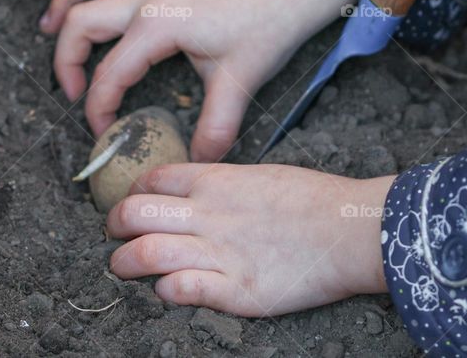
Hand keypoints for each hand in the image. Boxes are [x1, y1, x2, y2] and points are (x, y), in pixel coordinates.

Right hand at [40, 0, 352, 160]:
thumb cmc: (269, 27)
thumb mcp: (239, 83)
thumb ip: (215, 128)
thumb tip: (199, 161)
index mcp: (157, 26)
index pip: (111, 74)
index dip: (99, 108)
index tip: (103, 130)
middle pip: (82, 19)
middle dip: (65, 57)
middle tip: (69, 88)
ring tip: (50, 21)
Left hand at [106, 163, 392, 315]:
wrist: (352, 229)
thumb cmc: (314, 200)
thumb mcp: (261, 175)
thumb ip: (225, 185)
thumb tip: (200, 190)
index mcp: (216, 181)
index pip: (153, 179)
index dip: (133, 191)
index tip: (132, 203)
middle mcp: (209, 214)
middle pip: (135, 212)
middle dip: (114, 224)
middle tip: (114, 234)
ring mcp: (220, 252)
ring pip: (146, 252)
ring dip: (124, 262)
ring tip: (121, 266)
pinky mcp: (236, 290)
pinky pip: (181, 289)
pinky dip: (164, 290)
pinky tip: (165, 289)